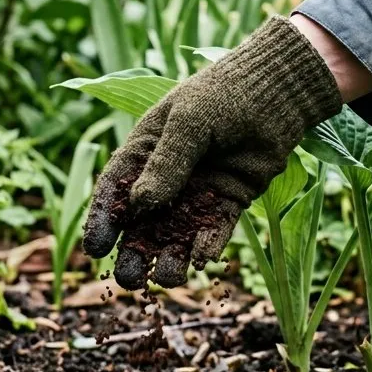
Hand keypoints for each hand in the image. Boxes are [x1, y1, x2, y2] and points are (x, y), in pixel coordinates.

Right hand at [82, 16, 351, 289]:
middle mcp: (166, 177)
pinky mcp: (229, 201)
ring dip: (171, 258)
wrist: (276, 92)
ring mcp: (197, 192)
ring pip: (177, 234)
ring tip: (169, 278)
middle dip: (134, 253)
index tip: (95, 248)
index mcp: (144, 151)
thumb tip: (141, 205)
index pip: (115, 191)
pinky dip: (208, 246)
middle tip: (129, 279)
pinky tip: (203, 259)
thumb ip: (167, 162)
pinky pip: (214, 230)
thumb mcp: (189, 122)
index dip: (103, 220)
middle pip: (143, 224)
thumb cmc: (224, 94)